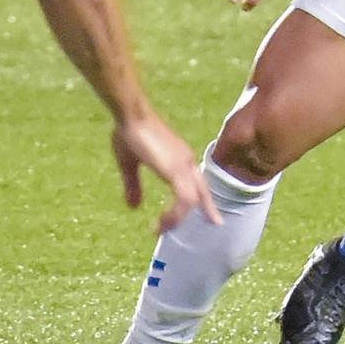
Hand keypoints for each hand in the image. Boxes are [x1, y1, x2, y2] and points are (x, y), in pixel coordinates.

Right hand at [111, 112, 220, 233]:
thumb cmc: (129, 133)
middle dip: (208, 209)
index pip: (197, 182)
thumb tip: (133, 207)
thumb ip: (133, 186)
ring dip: (177, 218)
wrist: (131, 115)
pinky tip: (162, 221)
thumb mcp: (129, 164)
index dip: (204, 199)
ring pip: (191, 199)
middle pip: (202, 190)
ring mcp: (182, 165)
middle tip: (215, 223)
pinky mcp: (175, 170)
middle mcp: (185, 162)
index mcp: (178, 158)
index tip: (211, 214)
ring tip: (161, 228)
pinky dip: (175, 214)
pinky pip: (184, 199)